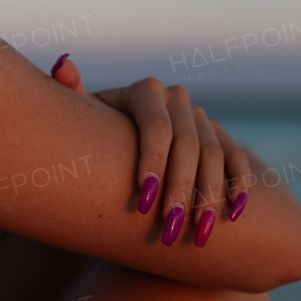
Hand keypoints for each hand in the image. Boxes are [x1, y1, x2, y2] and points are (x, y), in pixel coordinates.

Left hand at [49, 54, 251, 247]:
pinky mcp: (220, 135)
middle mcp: (176, 99)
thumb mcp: (81, 115)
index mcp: (144, 91)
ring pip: (213, 155)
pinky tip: (234, 212)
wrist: (124, 134)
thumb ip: (70, 93)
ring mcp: (201, 116)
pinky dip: (238, 183)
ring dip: (209, 196)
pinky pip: (236, 157)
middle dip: (180, 189)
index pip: (155, 127)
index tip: (142, 202)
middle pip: (186, 145)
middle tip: (170, 228)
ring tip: (200, 234)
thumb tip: (62, 65)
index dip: (152, 162)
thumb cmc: (95, 131)